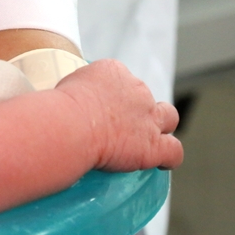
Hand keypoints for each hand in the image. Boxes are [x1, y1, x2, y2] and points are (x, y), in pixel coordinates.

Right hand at [55, 60, 183, 171]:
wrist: (72, 125)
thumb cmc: (61, 107)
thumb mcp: (68, 83)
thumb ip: (80, 87)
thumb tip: (76, 100)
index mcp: (114, 71)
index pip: (121, 78)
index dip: (113, 93)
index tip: (101, 106)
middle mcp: (136, 90)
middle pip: (144, 96)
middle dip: (136, 108)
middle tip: (118, 123)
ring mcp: (148, 118)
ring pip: (169, 117)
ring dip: (161, 125)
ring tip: (147, 137)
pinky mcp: (154, 146)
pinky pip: (174, 152)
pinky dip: (169, 157)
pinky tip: (162, 163)